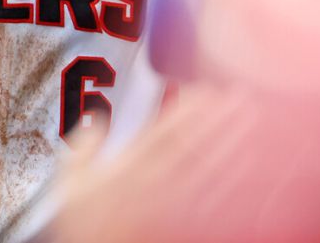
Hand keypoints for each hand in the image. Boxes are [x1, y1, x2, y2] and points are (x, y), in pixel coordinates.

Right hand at [49, 86, 260, 242]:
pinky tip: (247, 166)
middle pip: (193, 148)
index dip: (186, 111)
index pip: (163, 134)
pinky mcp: (184, 228)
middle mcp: (154, 186)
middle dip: (218, 120)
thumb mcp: (68, 187)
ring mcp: (173, 210)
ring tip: (251, 123)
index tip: (206, 90)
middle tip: (242, 97)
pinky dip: (232, 183)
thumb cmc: (85, 230)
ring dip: (231, 145)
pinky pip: (214, 204)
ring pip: (208, 172)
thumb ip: (81, 151)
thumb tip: (95, 123)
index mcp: (127, 171)